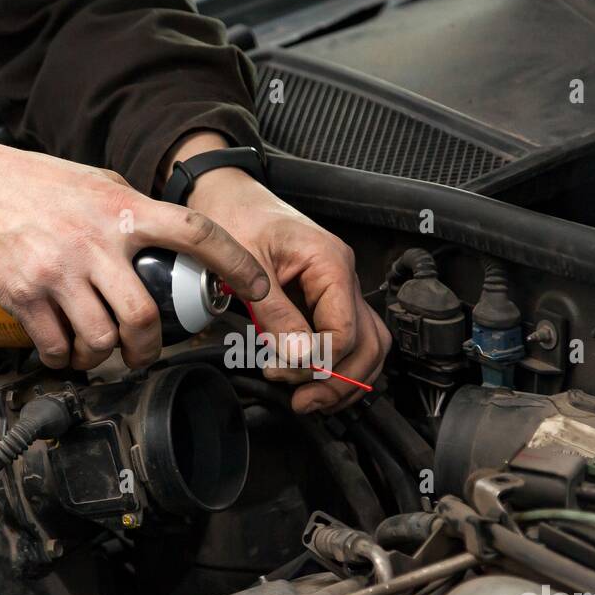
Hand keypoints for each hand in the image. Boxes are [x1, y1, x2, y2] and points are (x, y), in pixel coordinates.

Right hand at [0, 124, 269, 369]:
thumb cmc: (31, 183)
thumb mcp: (94, 182)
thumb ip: (132, 208)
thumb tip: (170, 236)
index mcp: (122, 209)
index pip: (194, 233)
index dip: (233, 262)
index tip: (259, 287)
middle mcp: (95, 240)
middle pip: (144, 316)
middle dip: (148, 349)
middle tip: (144, 354)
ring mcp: (59, 270)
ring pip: (101, 339)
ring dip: (103, 358)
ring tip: (97, 353)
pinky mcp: (24, 294)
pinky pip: (56, 345)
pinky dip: (63, 358)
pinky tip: (63, 350)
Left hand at [169, 134, 389, 413]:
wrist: (226, 193)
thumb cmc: (233, 216)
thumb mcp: (247, 267)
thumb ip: (275, 316)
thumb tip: (299, 360)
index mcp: (330, 263)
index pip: (345, 332)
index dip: (319, 362)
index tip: (285, 373)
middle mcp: (343, 275)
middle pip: (368, 344)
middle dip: (339, 380)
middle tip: (303, 401)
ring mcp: (338, 287)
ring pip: (367, 344)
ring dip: (344, 378)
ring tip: (309, 398)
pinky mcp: (326, 296)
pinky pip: (347, 336)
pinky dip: (335, 363)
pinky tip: (309, 378)